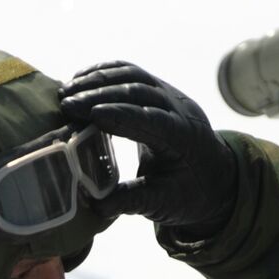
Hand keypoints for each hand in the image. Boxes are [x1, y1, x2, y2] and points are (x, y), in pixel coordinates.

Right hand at [60, 61, 235, 232]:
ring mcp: (170, 95)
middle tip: (66, 104)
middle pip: (139, 92)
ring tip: (65, 91)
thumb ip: (132, 202)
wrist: (213, 175)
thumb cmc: (187, 193)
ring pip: (133, 76)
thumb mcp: (163, 203)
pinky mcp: (159, 89)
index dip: (121, 115)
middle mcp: (180, 110)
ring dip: (98, 80)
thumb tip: (97, 206)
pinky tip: (79, 81)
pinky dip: (104, 73)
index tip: (90, 115)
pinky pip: (131, 72)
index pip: (152, 120)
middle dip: (100, 95)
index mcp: (185, 139)